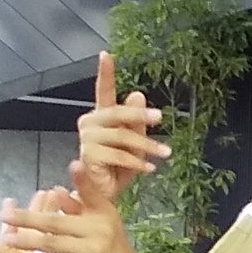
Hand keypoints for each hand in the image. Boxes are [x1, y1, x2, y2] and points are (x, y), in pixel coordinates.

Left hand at [0, 192, 163, 252]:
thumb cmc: (113, 252)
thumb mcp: (102, 225)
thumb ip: (79, 208)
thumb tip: (57, 190)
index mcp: (104, 213)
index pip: (91, 193)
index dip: (82, 179)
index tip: (74, 164)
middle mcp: (101, 229)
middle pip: (57, 221)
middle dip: (28, 218)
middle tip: (6, 215)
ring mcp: (96, 250)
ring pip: (54, 243)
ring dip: (29, 241)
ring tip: (10, 239)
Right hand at [71, 53, 166, 213]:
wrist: (104, 198)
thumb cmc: (118, 170)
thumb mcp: (135, 145)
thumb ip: (137, 123)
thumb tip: (137, 95)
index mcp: (101, 118)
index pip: (102, 92)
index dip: (104, 73)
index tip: (105, 54)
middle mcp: (90, 124)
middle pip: (117, 113)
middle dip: (140, 116)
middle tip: (161, 117)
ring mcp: (87, 140)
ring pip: (122, 136)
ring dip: (146, 146)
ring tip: (164, 153)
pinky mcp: (88, 156)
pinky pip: (119, 155)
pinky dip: (137, 162)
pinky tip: (149, 169)